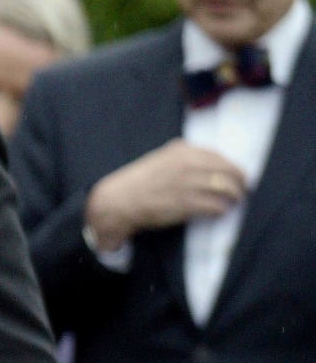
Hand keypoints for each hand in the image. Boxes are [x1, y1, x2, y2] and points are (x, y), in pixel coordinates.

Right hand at [84, 142, 247, 253]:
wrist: (118, 201)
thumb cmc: (139, 181)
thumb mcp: (161, 159)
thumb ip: (186, 158)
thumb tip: (213, 166)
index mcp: (182, 151)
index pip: (220, 156)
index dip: (234, 167)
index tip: (239, 176)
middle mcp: (187, 164)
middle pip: (229, 171)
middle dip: (241, 182)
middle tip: (244, 190)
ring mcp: (187, 184)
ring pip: (226, 189)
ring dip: (234, 197)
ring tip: (234, 202)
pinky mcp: (186, 204)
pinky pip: (216, 206)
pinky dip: (222, 209)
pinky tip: (220, 211)